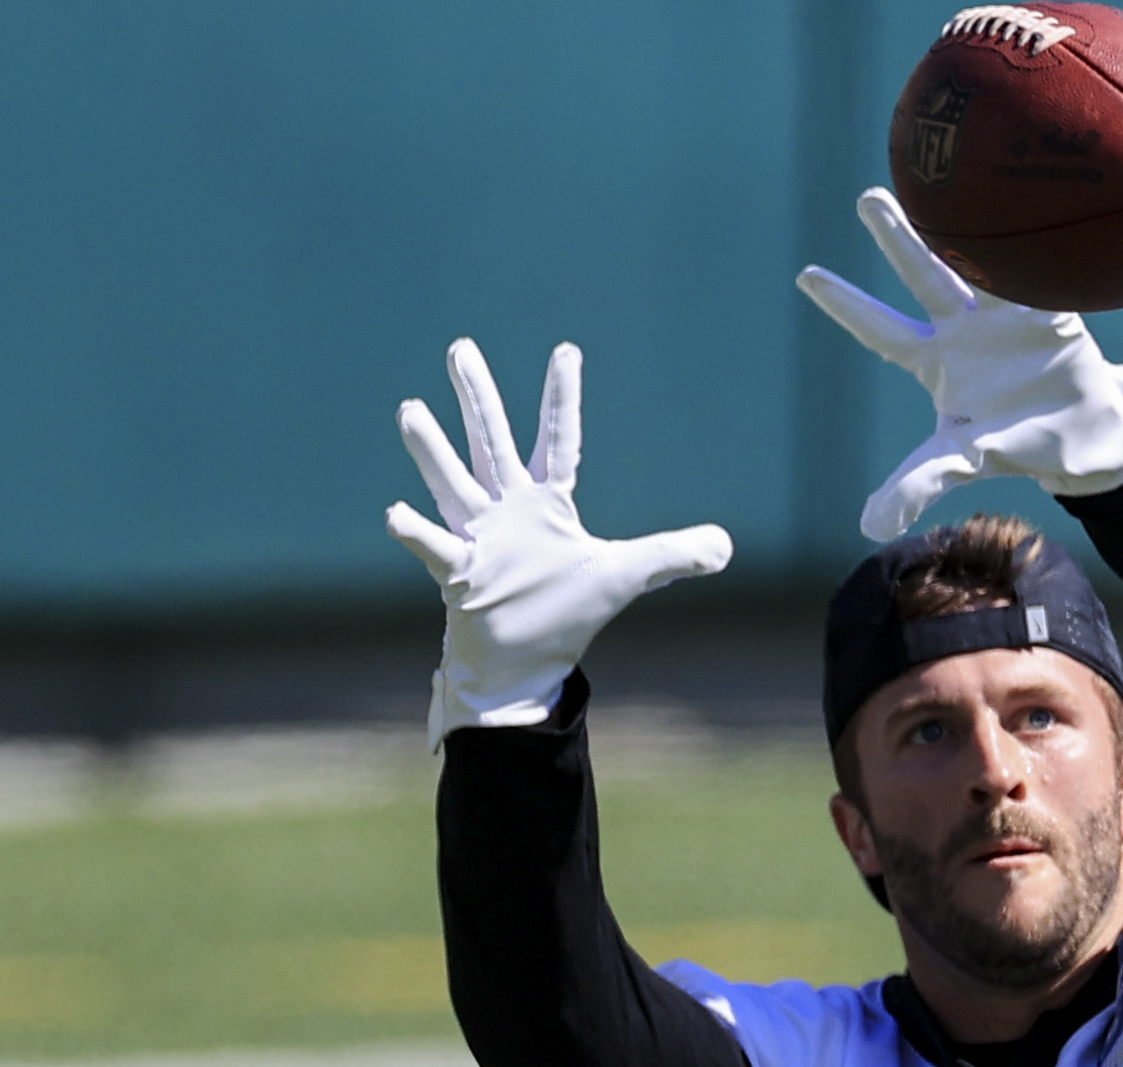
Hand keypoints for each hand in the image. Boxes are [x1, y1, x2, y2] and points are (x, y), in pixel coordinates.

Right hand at [384, 338, 734, 742]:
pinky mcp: (460, 572)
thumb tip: (725, 548)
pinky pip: (436, 546)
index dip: (563, 398)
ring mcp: (480, 537)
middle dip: (478, 397)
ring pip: (454, 482)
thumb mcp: (625, 577)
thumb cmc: (565, 614)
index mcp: (547, 503)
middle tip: (462, 348)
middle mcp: (508, 509)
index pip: (559, 440)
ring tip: (410, 408)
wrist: (522, 663)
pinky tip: (396, 512)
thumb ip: (671, 556)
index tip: (566, 350)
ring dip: (432, 450)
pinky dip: (417, 532)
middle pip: (492, 441)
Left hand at [796, 190, 1122, 541]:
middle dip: (897, 239)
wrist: (1086, 436)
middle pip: (925, 276)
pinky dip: (1033, 257)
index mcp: (936, 360)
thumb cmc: (1016, 444)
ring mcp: (1007, 314)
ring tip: (949, 185)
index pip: (882, 330)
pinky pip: (1039, 279)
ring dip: (965, 229)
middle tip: (867, 198)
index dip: (847, 305)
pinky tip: (1024, 215)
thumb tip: (870, 526)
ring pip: (980, 263)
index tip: (806, 275)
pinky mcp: (1053, 311)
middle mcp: (964, 327)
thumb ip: (918, 484)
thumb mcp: (962, 460)